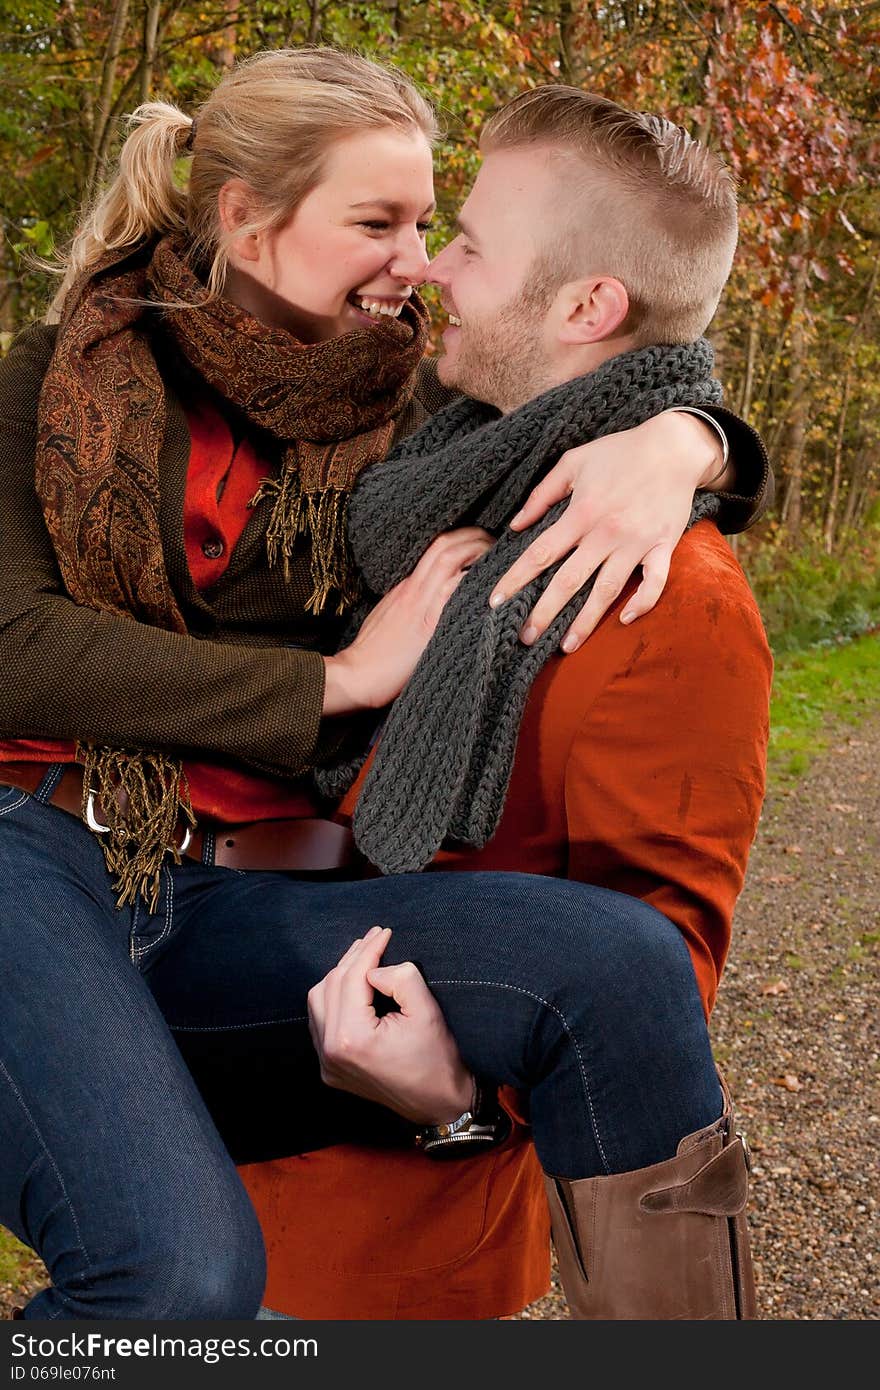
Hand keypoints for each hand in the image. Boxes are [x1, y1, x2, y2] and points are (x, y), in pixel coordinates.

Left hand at [307, 926, 473, 1123]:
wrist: (439, 1104)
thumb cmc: (437, 1059)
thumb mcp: (426, 1011)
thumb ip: (401, 978)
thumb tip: (375, 970)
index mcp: (351, 1039)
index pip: (351, 978)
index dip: (368, 950)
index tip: (384, 932)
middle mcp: (330, 1052)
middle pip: (330, 986)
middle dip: (353, 958)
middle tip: (375, 938)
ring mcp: (327, 1064)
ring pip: (318, 1002)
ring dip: (339, 977)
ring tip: (363, 958)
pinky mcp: (330, 1069)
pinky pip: (320, 1023)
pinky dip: (333, 999)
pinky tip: (352, 987)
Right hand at [323, 528, 493, 714]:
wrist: (357, 675)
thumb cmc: (371, 653)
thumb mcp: (389, 618)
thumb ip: (409, 604)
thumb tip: (429, 601)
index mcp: (407, 587)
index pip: (436, 549)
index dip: (462, 539)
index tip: (480, 544)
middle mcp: (414, 588)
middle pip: (445, 545)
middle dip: (475, 537)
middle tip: (496, 544)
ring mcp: (421, 603)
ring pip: (450, 559)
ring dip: (478, 552)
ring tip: (499, 558)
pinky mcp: (429, 624)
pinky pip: (454, 591)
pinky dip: (473, 582)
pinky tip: (493, 584)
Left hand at [488, 410, 725, 652]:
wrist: (674, 446)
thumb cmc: (620, 452)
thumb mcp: (574, 462)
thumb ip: (542, 494)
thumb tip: (516, 525)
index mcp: (581, 513)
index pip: (540, 554)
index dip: (515, 580)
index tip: (496, 602)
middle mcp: (606, 533)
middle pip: (568, 581)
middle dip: (544, 613)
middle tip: (524, 639)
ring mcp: (636, 542)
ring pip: (607, 590)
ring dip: (586, 621)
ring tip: (566, 647)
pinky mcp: (663, 546)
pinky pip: (655, 582)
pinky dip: (643, 603)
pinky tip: (625, 620)